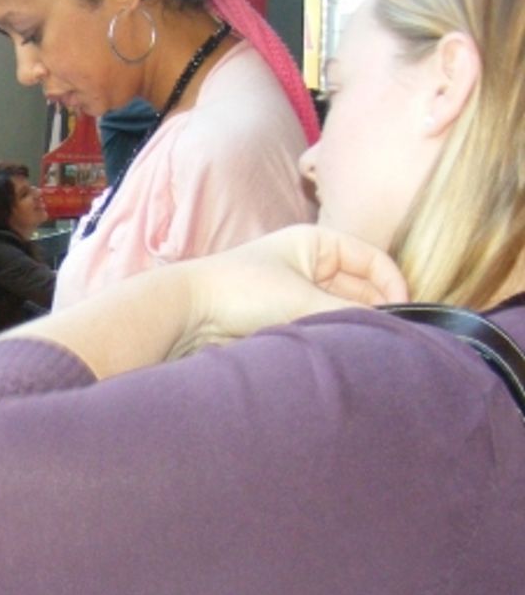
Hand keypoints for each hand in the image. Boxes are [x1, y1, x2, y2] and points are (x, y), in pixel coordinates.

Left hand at [178, 224, 408, 355]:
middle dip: (376, 310)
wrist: (189, 314)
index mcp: (316, 242)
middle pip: (361, 286)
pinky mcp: (284, 316)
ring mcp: (297, 290)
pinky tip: (344, 352)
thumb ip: (350, 315)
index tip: (405, 313)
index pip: (373, 259)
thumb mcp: (303, 300)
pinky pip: (321, 325)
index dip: (393, 284)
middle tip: (393, 338)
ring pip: (342, 309)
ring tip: (369, 347)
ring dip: (353, 326)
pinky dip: (334, 337)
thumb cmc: (242, 292)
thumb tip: (389, 331)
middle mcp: (309, 263)